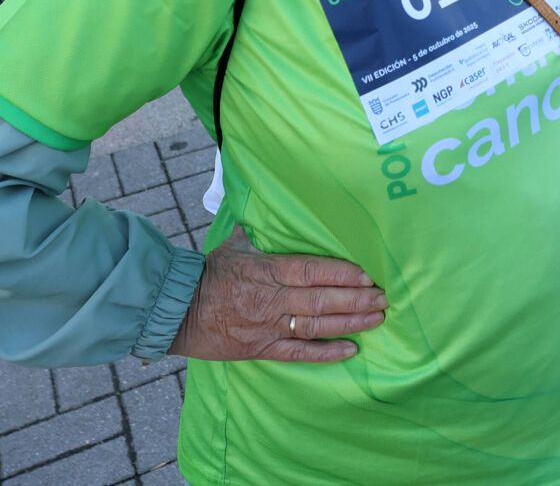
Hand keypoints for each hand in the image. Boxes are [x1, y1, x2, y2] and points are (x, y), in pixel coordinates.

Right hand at [169, 225, 385, 362]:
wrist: (176, 309)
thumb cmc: (208, 272)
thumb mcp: (234, 244)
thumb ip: (259, 231)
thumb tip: (271, 206)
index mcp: (268, 269)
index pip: (313, 270)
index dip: (343, 273)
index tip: (367, 275)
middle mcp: (273, 298)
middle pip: (323, 298)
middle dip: (357, 299)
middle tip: (383, 297)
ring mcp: (269, 326)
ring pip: (317, 324)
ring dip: (351, 322)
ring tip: (378, 318)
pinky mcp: (262, 348)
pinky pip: (299, 353)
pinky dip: (326, 351)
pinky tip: (351, 348)